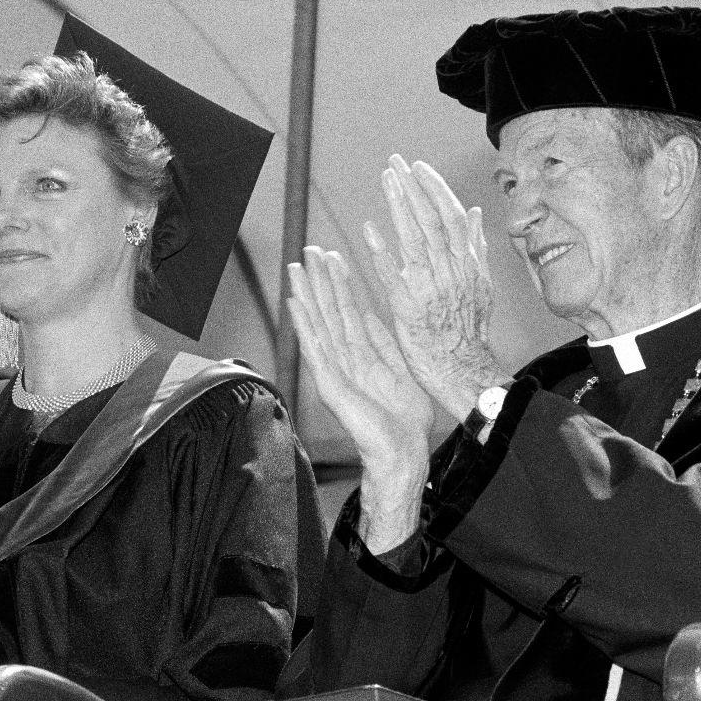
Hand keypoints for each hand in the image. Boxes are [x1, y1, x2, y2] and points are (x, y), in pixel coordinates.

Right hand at [288, 246, 432, 551]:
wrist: (405, 451)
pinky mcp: (331, 384)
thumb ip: (383, 342)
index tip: (332, 256)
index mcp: (361, 355)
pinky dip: (305, 326)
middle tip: (309, 249)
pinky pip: (315, 349)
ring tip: (296, 267)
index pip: (346, 311)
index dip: (339, 283)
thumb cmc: (405, 419)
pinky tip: (295, 304)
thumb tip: (369, 313)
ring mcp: (334, 371)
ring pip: (318, 324)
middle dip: (319, 280)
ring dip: (307, 295)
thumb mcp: (400, 369)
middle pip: (328, 311)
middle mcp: (343, 359)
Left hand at [366, 155, 508, 420]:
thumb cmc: (468, 329)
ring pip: (415, 239)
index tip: (418, 167)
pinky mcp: (409, 307)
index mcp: (468, 263)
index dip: (434, 189)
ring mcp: (431, 288)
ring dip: (399, 207)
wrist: (463, 369)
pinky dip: (382, 250)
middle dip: (413, 188)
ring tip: (385, 180)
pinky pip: (394, 275)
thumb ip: (475, 246)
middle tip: (395, 162)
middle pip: (432, 220)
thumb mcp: (481, 284)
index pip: (451, 216)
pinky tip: (369, 229)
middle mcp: (451, 271)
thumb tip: (476, 212)